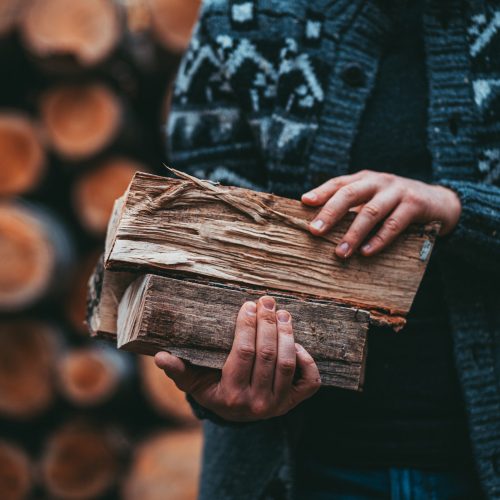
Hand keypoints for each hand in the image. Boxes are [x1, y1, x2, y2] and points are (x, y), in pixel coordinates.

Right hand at [154, 296, 320, 421]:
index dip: (247, 326)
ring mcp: (278, 404)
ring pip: (287, 363)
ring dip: (287, 334)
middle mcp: (256, 403)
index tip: (248, 305)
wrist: (235, 413)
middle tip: (267, 301)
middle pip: (268, 355)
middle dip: (268, 323)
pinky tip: (296, 342)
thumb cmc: (212, 389)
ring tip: (282, 313)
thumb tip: (159, 357)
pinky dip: (306, 360)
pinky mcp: (293, 402)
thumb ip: (177, 370)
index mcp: (230, 396)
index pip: (243, 354)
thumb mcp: (192, 382)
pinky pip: (309, 381)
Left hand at [302, 170, 461, 258]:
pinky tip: (366, 252)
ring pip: (371, 212)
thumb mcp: (373, 200)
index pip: (339, 183)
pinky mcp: (415, 205)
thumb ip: (352, 208)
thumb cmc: (395, 204)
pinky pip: (394, 224)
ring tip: (340, 252)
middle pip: (350, 194)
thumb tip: (319, 227)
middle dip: (330, 212)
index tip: (304, 202)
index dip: (321, 191)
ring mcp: (397, 192)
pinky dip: (379, 239)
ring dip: (353, 233)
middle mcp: (379, 181)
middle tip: (314, 231)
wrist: (439, 202)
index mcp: (365, 179)